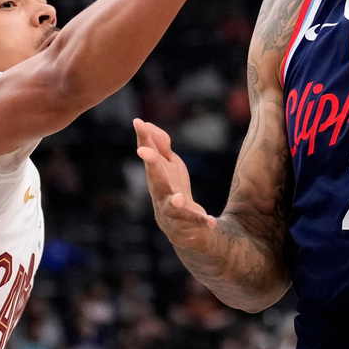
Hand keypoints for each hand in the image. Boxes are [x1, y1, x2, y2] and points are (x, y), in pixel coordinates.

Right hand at [134, 118, 216, 245]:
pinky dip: (202, 220)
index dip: (143, 137)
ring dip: (175, 201)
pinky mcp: (186, 220)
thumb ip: (159, 145)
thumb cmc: (170, 188)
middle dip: (150, 162)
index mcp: (156, 174)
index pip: (148, 153)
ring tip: (179, 199)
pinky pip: (195, 220)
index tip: (137, 122)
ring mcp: (171, 207)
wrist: (179, 226)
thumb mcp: (168, 164)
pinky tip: (211, 221)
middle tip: (143, 151)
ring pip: (171, 205)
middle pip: (154, 175)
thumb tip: (146, 124)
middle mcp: (159, 190)